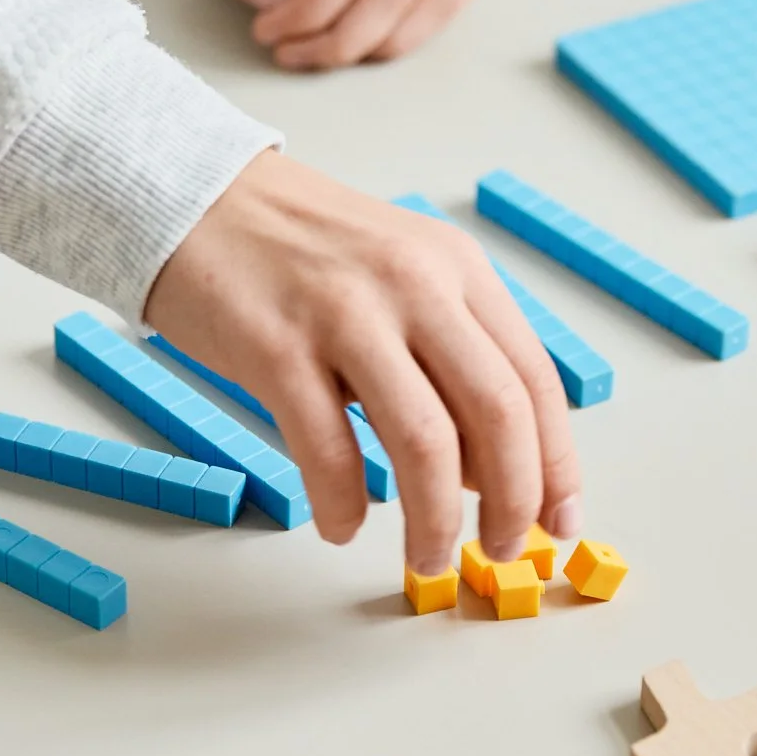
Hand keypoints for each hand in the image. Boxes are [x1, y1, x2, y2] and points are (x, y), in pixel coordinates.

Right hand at [146, 151, 580, 569]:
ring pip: (424, 441)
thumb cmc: (302, 251)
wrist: (197, 197)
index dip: (555, 462)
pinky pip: (327, 450)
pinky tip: (343, 525)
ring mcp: (345, 313)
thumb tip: (490, 473)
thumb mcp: (404, 281)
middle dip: (512, 500)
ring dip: (434, 519)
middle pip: (496, 412)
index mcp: (458, 269)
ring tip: (425, 558)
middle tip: (501, 552)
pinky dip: (343, 504)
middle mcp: (414, 285)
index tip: (559, 521)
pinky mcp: (275, 346)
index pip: (533, 378)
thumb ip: (453, 362)